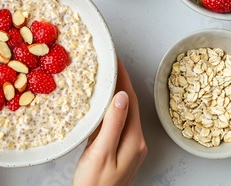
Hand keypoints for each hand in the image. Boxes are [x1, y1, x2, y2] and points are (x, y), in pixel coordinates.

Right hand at [72, 58, 146, 185]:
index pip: (130, 100)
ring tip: (104, 76)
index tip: (114, 58)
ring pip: (124, 112)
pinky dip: (110, 108)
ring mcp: (129, 146)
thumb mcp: (101, 152)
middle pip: (130, 104)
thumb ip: (113, 124)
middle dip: (121, 81)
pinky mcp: (120, 150)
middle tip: (108, 62)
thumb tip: (121, 96)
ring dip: (116, 93)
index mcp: (134, 140)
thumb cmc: (94, 184)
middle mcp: (136, 141)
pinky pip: (118, 122)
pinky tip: (101, 103)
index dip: (123, 77)